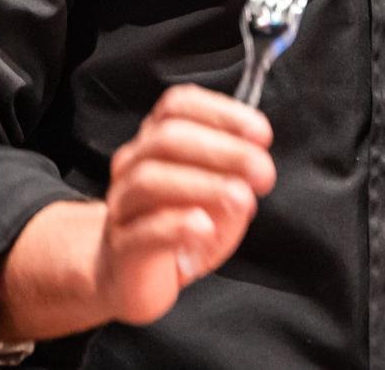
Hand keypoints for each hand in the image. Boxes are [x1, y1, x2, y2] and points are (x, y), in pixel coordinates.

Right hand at [95, 84, 276, 324]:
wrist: (131, 279)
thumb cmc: (182, 232)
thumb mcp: (219, 200)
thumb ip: (235, 180)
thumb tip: (253, 171)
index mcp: (155, 141)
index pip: (178, 105)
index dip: (222, 113)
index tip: (261, 134)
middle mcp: (133, 165)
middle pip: (166, 139)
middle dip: (223, 150)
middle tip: (263, 172)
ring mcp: (122, 206)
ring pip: (149, 180)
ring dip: (204, 185)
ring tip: (241, 199)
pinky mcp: (122, 249)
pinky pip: (143, 230)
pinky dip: (177, 225)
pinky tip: (204, 228)